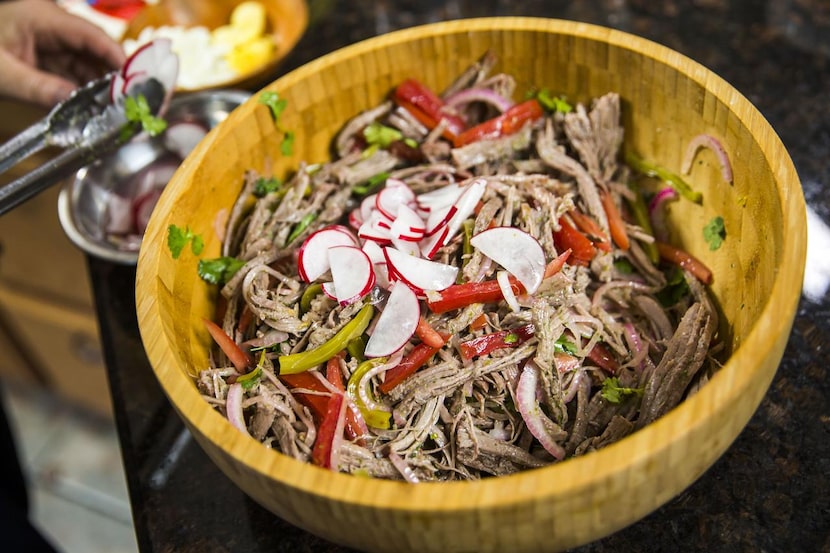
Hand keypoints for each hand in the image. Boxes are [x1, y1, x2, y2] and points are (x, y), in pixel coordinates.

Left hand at [0, 0, 125, 107]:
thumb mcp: (5, 75)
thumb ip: (41, 89)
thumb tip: (76, 105)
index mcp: (43, 18)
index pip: (91, 35)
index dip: (116, 57)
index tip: (135, 80)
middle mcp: (52, 26)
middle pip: (94, 51)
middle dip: (111, 77)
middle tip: (127, 103)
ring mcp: (51, 41)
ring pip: (87, 64)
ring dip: (99, 87)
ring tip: (112, 109)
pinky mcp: (47, 57)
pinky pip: (74, 73)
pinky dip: (84, 91)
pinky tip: (93, 106)